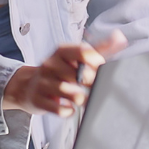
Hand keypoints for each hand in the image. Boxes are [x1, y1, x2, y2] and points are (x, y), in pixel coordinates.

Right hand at [2, 30, 126, 115]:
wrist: (28, 86)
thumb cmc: (59, 71)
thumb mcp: (76, 57)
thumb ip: (100, 49)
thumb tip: (120, 37)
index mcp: (62, 51)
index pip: (82, 51)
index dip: (96, 62)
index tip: (102, 69)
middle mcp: (50, 64)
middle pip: (78, 74)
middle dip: (91, 84)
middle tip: (94, 88)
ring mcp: (43, 82)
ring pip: (68, 91)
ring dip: (80, 98)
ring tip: (83, 99)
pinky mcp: (38, 99)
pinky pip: (58, 108)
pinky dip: (67, 110)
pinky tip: (69, 108)